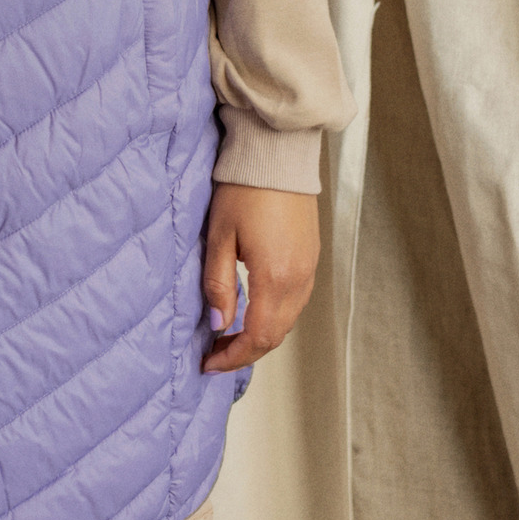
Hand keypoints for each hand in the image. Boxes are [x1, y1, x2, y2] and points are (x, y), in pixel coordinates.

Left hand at [200, 182, 319, 373]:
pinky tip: (252, 311)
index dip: (233, 357)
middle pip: (276, 335)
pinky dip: (273, 317)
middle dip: (244, 351)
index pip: (258, 337)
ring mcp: (309, 270)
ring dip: (259, 336)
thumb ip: (219, 283)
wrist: (277, 156)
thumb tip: (218, 324)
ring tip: (228, 336)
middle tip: (213, 354)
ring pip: (287, 321)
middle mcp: (299, 280)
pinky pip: (294, 302)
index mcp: (275, 277)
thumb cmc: (244, 189)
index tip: (208, 364)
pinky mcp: (310, 259)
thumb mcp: (219, 236)